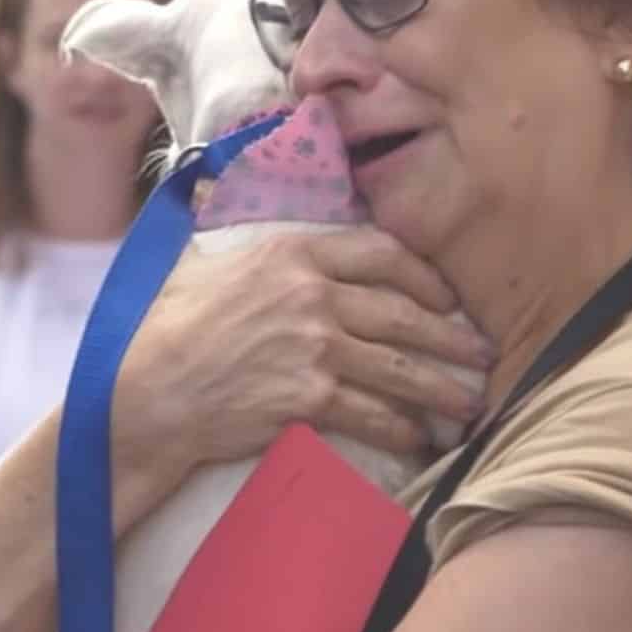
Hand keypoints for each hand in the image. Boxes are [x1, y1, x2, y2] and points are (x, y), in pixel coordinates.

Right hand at [112, 228, 491, 485]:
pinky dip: (403, 428)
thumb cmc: (167, 327)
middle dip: (451, 337)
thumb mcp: (203, 261)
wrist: (147, 391)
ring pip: (400, 367)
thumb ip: (233, 233)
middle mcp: (311, 293)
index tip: (446, 296)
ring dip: (442, 388)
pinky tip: (420, 438)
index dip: (424, 275)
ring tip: (470, 404)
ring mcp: (314, 346)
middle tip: (483, 353)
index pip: (381, 252)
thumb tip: (211, 192)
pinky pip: (374, 413)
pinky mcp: (309, 397)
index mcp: (292, 251)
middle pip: (403, 312)